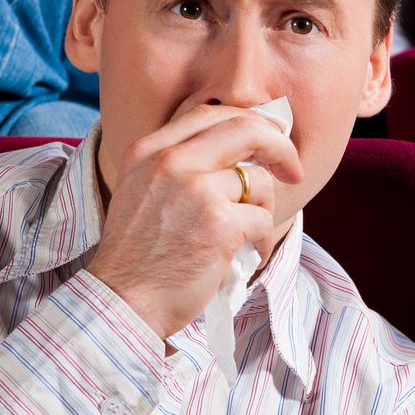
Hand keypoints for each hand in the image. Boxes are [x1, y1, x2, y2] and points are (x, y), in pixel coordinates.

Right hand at [85, 102, 303, 339]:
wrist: (122, 301)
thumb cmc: (137, 256)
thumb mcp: (141, 191)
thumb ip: (178, 166)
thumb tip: (240, 154)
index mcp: (149, 151)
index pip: (211, 113)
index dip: (249, 122)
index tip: (268, 141)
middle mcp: (171, 162)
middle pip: (245, 129)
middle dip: (280, 146)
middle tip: (292, 170)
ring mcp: (196, 191)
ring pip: (260, 181)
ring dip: (265, 209)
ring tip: (250, 234)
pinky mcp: (218, 224)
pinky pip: (264, 220)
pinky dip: (263, 241)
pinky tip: (249, 255)